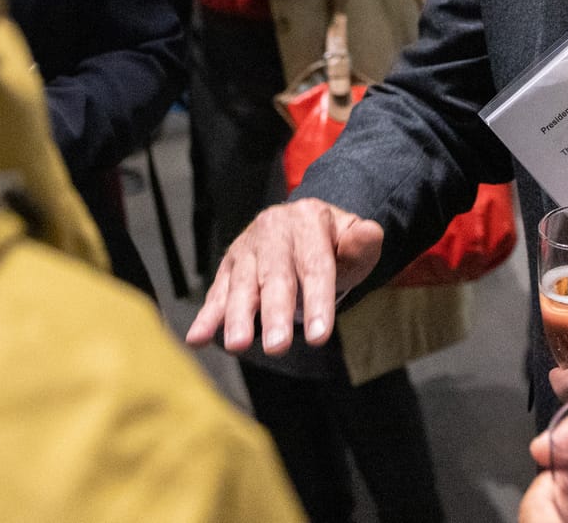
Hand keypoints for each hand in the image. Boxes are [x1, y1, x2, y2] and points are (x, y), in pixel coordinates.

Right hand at [187, 199, 385, 355]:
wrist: (303, 227)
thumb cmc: (333, 245)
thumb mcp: (354, 240)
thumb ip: (363, 242)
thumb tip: (370, 235)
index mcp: (308, 220)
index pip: (315, 266)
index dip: (317, 302)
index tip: (319, 337)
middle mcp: (273, 229)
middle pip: (275, 277)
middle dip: (275, 314)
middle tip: (278, 347)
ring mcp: (248, 247)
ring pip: (243, 285)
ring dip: (238, 317)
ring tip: (238, 345)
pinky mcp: (229, 266)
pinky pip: (218, 292)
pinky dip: (207, 317)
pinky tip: (197, 338)